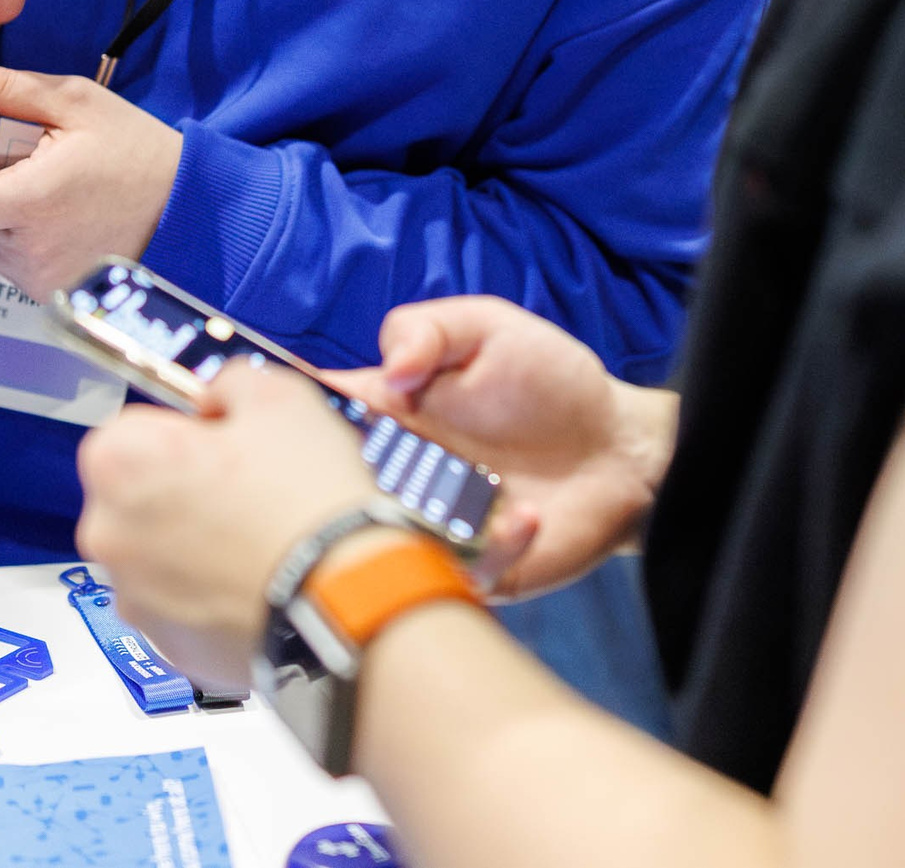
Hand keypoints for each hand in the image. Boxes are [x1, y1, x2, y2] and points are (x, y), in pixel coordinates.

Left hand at [0, 53, 182, 295]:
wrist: (189, 210)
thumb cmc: (136, 151)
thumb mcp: (77, 105)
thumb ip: (7, 88)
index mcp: (30, 203)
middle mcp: (27, 252)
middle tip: (1, 161)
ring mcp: (38, 278)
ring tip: (32, 183)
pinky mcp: (48, 293)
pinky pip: (4, 261)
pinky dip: (11, 235)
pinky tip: (48, 210)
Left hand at [77, 360, 382, 688]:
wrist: (345, 601)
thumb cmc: (306, 501)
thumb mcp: (281, 397)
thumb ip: (232, 382)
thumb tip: (221, 394)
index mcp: (121, 462)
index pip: (135, 428)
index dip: (187, 431)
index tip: (226, 443)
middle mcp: (107, 532)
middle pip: (140, 495)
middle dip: (185, 490)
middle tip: (252, 491)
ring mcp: (134, 596)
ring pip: (160, 553)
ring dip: (196, 544)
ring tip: (263, 541)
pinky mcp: (166, 645)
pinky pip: (182, 605)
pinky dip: (211, 595)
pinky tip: (261, 581)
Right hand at [324, 298, 677, 598]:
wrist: (618, 449)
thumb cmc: (549, 382)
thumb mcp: (487, 328)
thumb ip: (425, 329)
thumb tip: (389, 373)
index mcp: (381, 418)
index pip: (309, 421)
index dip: (286, 426)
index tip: (291, 425)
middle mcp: (390, 479)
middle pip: (327, 495)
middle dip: (342, 488)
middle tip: (395, 469)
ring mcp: (426, 531)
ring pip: (379, 550)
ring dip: (413, 525)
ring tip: (470, 492)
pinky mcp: (468, 572)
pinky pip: (457, 576)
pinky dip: (493, 547)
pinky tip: (528, 516)